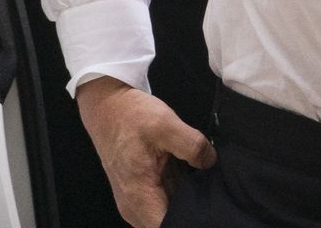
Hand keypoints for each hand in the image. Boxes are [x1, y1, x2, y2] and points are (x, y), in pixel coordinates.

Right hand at [75, 76, 215, 227]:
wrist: (108, 105)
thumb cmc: (132, 116)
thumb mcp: (166, 124)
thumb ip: (193, 146)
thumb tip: (210, 162)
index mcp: (139, 196)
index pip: (168, 226)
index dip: (192, 220)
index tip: (210, 206)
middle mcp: (134, 208)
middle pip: (169, 224)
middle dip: (192, 213)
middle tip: (212, 192)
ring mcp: (136, 202)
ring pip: (167, 216)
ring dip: (185, 205)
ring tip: (204, 185)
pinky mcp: (140, 193)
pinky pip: (163, 204)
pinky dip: (179, 196)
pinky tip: (193, 180)